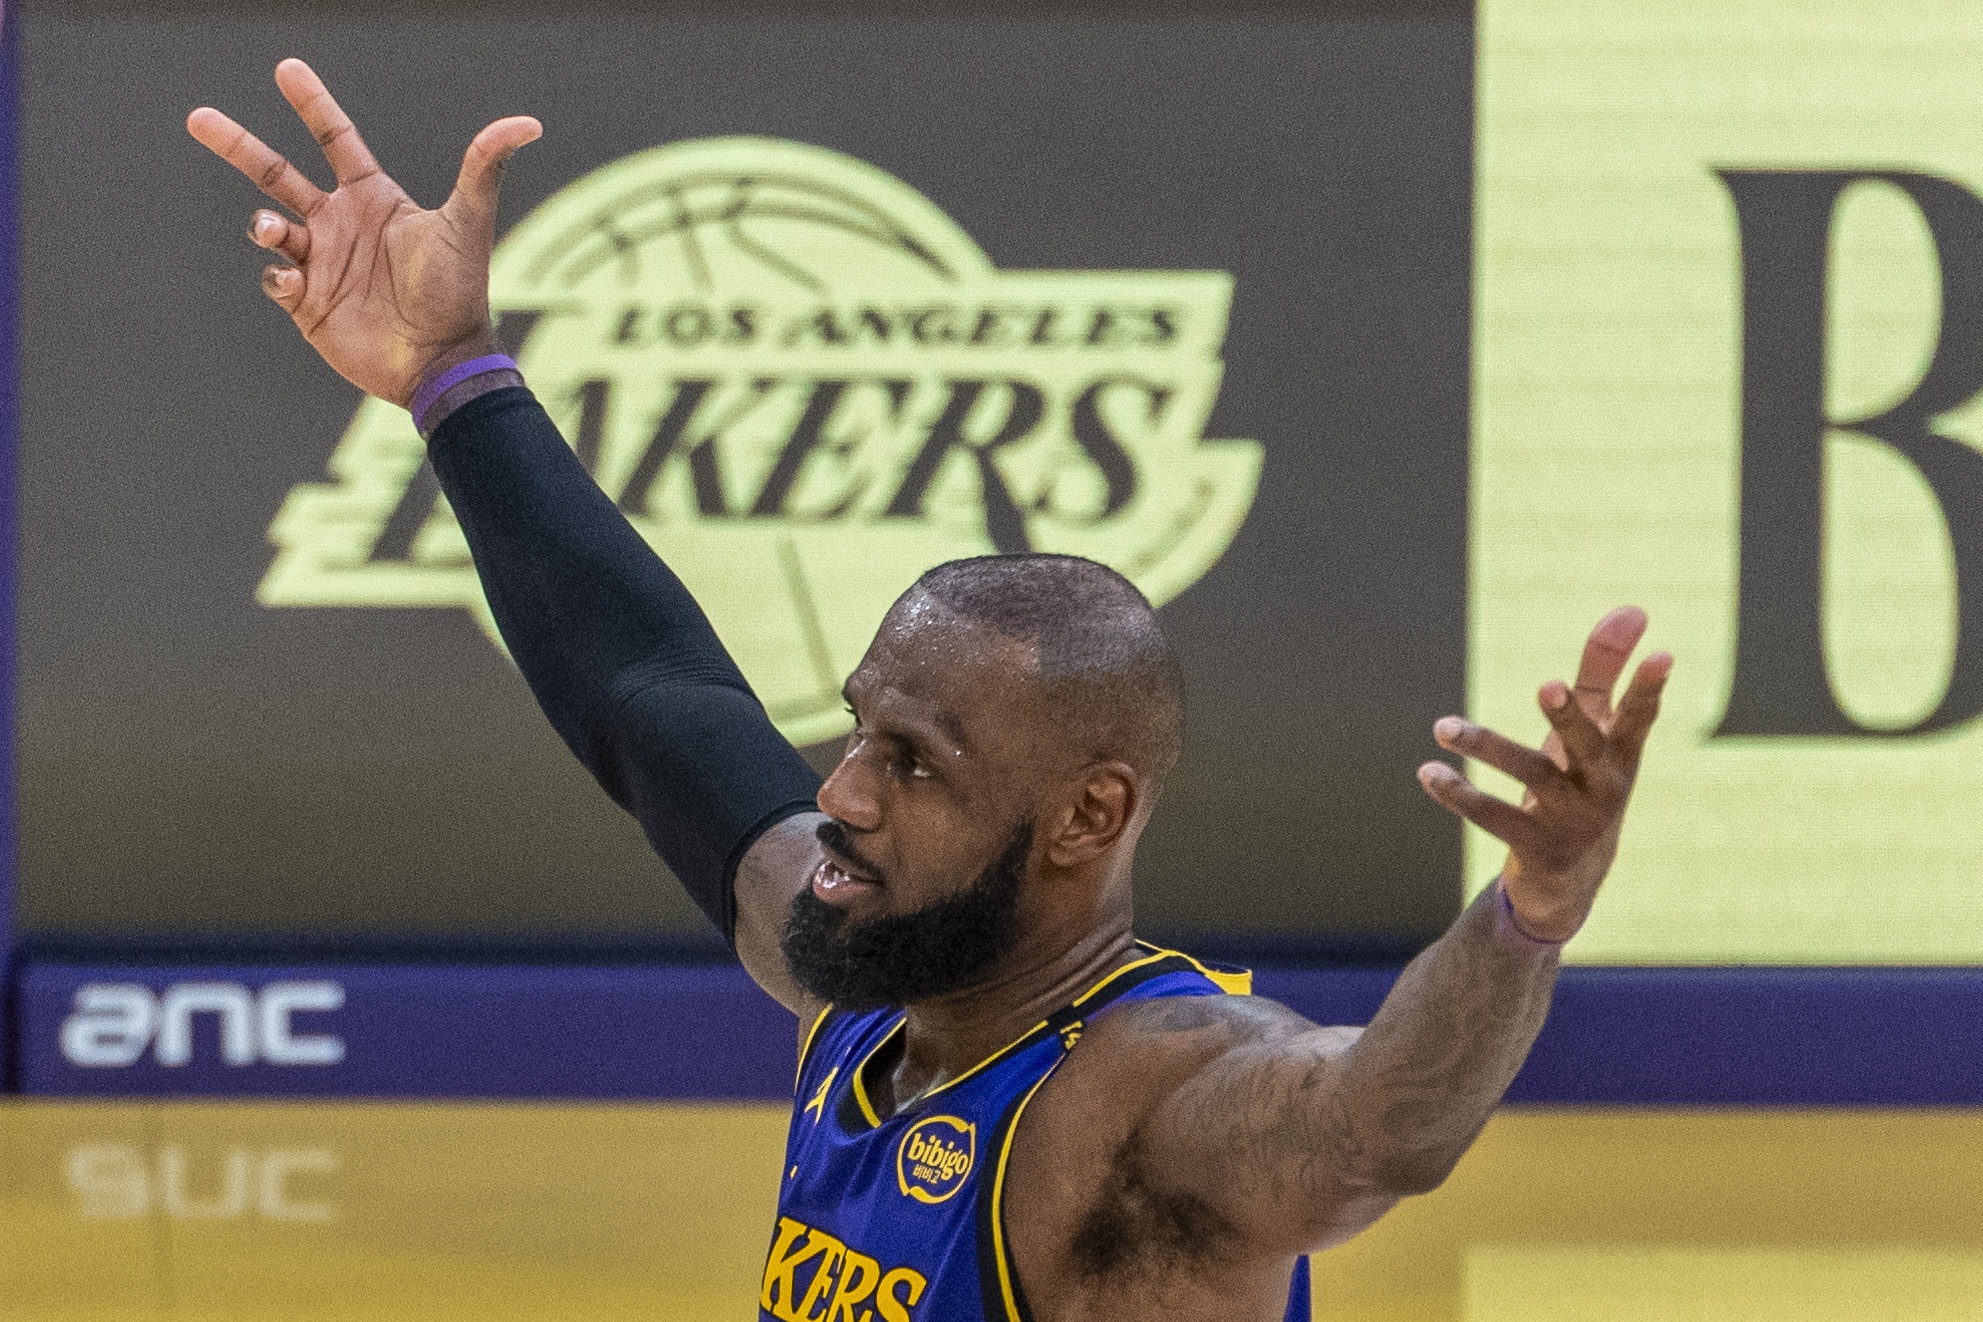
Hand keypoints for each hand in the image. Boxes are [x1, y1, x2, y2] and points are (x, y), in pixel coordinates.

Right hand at [186, 59, 540, 405]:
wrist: (442, 359)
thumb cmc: (458, 291)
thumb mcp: (467, 224)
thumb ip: (484, 168)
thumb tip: (528, 124)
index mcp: (373, 199)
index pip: (334, 139)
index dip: (312, 104)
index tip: (287, 68)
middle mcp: (341, 225)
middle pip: (276, 175)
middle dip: (238, 145)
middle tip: (197, 117)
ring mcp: (321, 263)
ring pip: (268, 227)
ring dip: (262, 224)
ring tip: (272, 230)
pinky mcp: (308, 304)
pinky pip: (275, 279)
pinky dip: (276, 275)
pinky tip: (295, 279)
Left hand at [1417, 607, 1670, 941]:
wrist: (1572, 877)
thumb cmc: (1583, 781)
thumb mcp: (1595, 731)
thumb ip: (1603, 671)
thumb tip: (1632, 608)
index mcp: (1621, 754)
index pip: (1640, 716)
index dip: (1650, 687)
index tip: (1663, 654)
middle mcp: (1602, 786)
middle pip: (1586, 744)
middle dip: (1568, 716)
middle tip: (1548, 684)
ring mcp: (1571, 820)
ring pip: (1529, 775)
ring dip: (1485, 746)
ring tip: (1442, 727)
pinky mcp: (1537, 847)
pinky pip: (1494, 817)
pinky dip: (1458, 794)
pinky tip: (1429, 771)